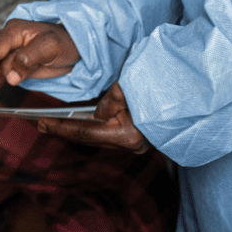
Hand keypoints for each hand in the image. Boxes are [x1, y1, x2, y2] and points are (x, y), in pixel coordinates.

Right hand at [0, 19, 80, 91]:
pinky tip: (6, 79)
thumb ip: (28, 60)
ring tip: (2, 79)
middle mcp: (6, 37)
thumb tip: (10, 77)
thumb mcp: (50, 48)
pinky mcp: (9, 59)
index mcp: (14, 31)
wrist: (75, 47)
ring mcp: (6, 48)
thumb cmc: (65, 42)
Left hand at [37, 82, 151, 152]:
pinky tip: (82, 121)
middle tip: (43, 123)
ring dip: (78, 130)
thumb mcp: (129, 88)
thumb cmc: (159, 87)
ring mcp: (135, 143)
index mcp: (127, 134)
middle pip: (89, 138)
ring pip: (98, 137)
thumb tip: (96, 114)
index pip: (84, 132)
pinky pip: (108, 133)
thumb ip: (109, 102)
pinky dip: (92, 127)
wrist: (190, 95)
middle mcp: (130, 143)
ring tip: (56, 123)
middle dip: (65, 130)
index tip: (40, 123)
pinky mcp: (137, 137)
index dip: (60, 128)